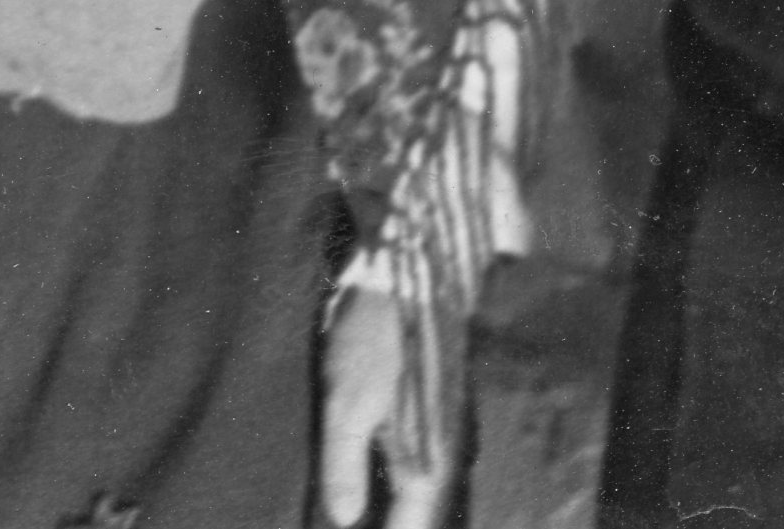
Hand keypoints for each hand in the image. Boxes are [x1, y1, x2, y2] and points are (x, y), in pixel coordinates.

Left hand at [320, 274, 460, 528]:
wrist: (402, 280)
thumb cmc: (373, 337)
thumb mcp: (345, 400)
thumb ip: (344, 464)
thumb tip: (344, 520)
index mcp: (426, 463)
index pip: (409, 527)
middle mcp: (439, 458)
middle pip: (413, 515)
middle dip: (387, 524)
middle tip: (344, 524)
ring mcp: (435, 440)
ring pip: (412, 495)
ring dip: (389, 509)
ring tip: (352, 516)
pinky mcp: (425, 422)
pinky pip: (409, 471)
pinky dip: (388, 487)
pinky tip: (367, 488)